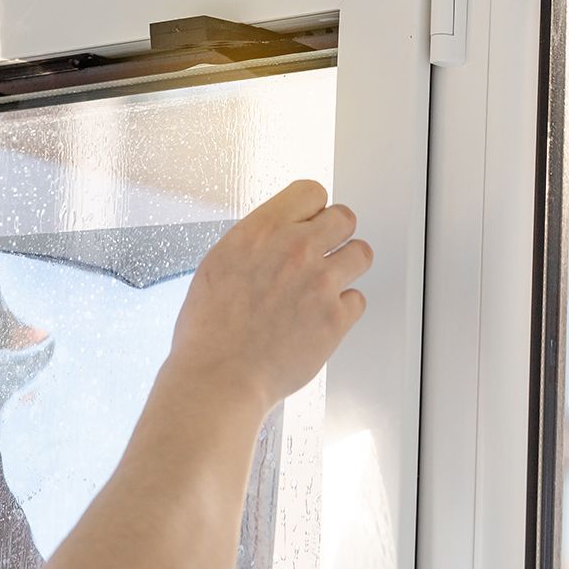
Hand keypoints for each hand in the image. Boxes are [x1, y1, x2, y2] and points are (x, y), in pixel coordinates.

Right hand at [170, 180, 371, 409]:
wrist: (219, 377)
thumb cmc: (208, 332)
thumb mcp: (217, 267)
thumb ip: (254, 245)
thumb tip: (276, 238)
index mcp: (259, 232)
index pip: (310, 192)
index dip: (310, 209)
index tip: (307, 223)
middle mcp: (293, 249)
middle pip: (344, 217)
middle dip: (334, 234)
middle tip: (322, 254)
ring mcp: (320, 282)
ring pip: (361, 254)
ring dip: (346, 268)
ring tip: (325, 286)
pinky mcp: (336, 317)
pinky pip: (358, 300)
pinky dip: (342, 311)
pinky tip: (318, 320)